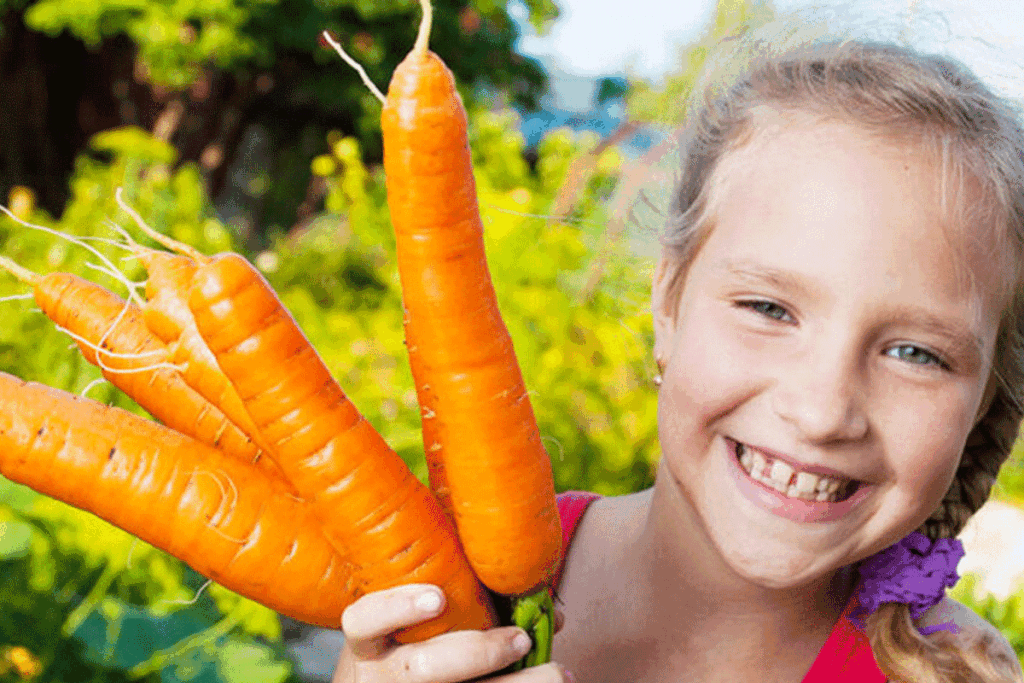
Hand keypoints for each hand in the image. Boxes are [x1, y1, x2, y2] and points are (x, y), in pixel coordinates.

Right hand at [332, 584, 570, 682]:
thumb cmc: (406, 651)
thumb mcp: (408, 630)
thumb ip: (461, 604)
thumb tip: (545, 607)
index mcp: (369, 643)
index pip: (365, 620)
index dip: (396, 608)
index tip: (437, 598)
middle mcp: (379, 677)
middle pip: (422, 669)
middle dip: (479, 653)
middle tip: (521, 639)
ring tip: (557, 673)